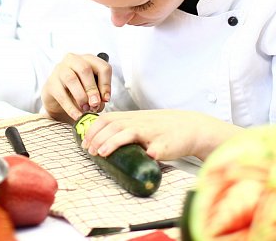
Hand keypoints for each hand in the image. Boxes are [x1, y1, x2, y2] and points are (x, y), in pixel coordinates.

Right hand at [41, 53, 111, 122]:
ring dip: (81, 96)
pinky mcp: (51, 83)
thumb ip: (98, 95)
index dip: (106, 84)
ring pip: (71, 79)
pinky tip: (77, 116)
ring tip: (86, 109)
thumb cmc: (79, 92)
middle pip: (85, 69)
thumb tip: (99, 103)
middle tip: (95, 104)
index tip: (106, 99)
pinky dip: (71, 107)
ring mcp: (60, 69)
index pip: (102, 66)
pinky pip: (61, 94)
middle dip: (92, 89)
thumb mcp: (92, 91)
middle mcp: (73, 60)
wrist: (58, 99)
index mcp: (88, 59)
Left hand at [80, 110, 242, 160]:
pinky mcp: (165, 144)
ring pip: (128, 133)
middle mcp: (139, 122)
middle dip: (97, 137)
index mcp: (132, 118)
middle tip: (90, 151)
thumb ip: (124, 129)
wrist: (190, 128)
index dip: (93, 130)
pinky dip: (150, 152)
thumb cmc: (162, 129)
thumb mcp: (140, 125)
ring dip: (113, 143)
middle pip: (113, 125)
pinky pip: (156, 148)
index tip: (84, 143)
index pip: (106, 119)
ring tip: (102, 153)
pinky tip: (145, 156)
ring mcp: (152, 133)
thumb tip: (102, 143)